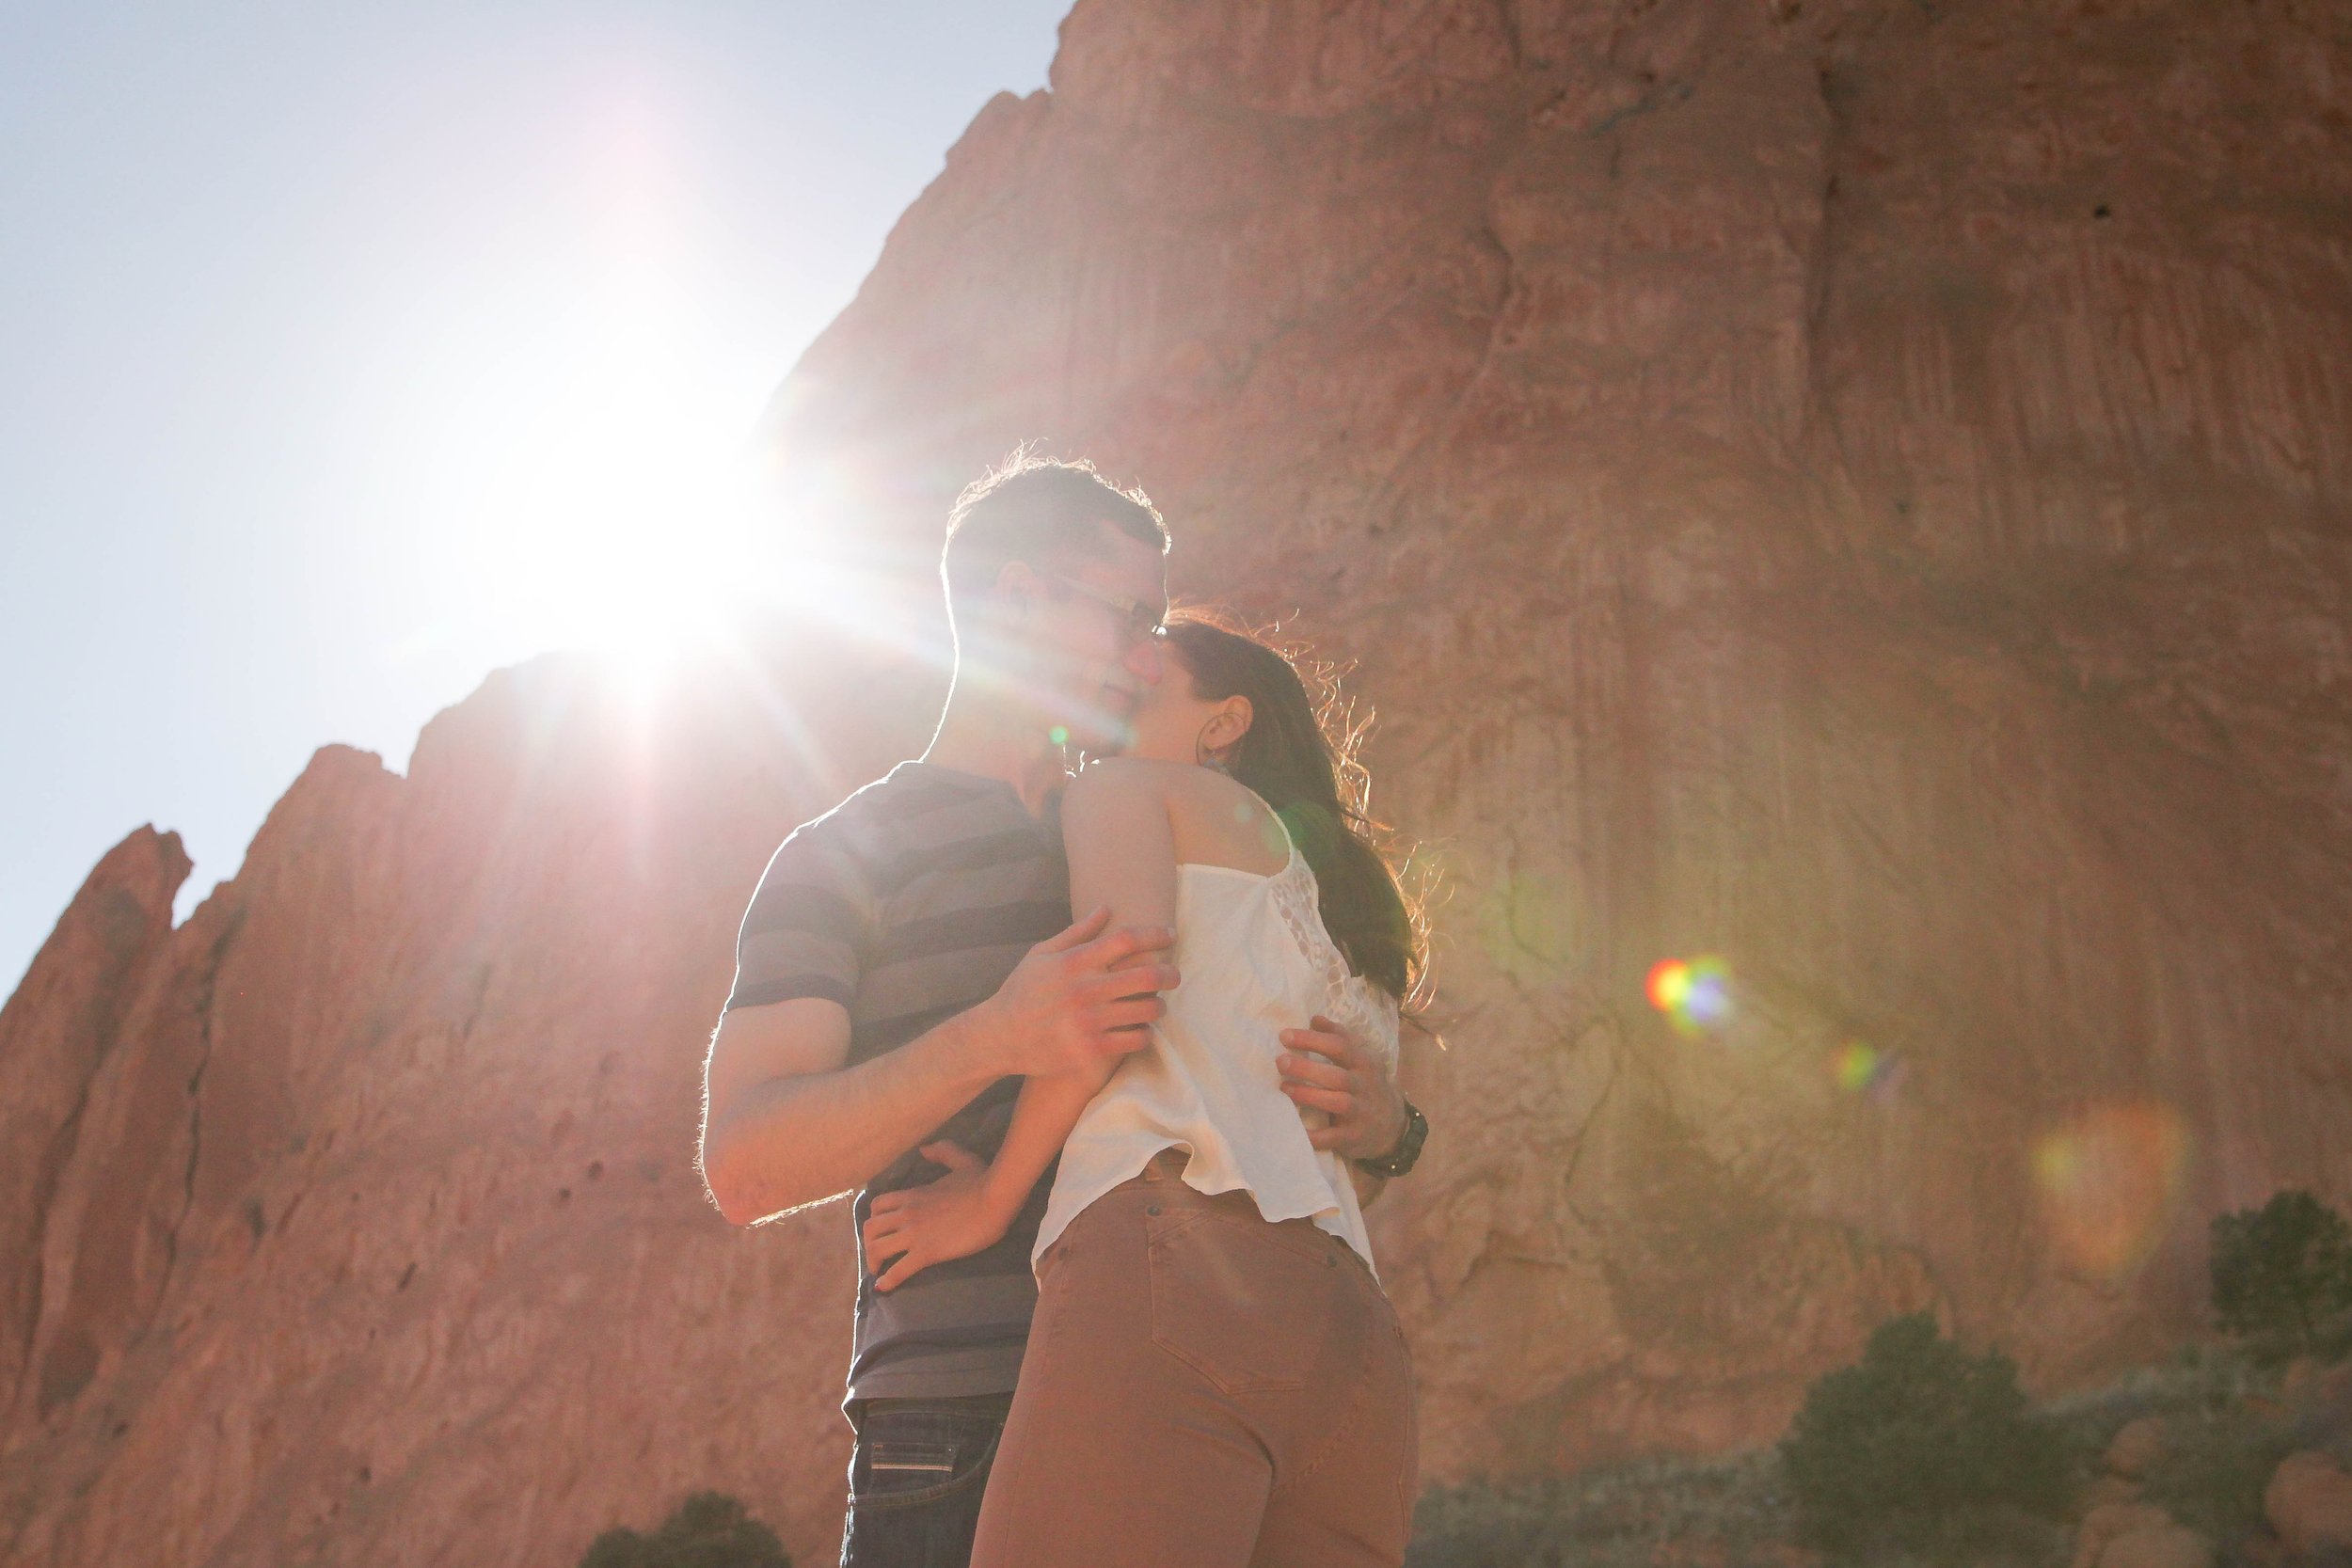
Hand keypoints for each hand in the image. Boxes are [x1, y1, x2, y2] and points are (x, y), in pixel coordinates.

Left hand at [861, 1142, 1016, 1291]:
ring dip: (873, 1262)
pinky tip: (884, 1289)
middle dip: (869, 1243)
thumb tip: (924, 1148)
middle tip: (877, 1254)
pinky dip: (887, 1281)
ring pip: (877, 1249)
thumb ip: (942, 1152)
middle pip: (870, 1228)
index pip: (878, 1206)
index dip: (875, 1218)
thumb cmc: (981, 1180)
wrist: (994, 1200)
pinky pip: (898, 1270)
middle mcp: (906, 1213)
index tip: (882, 1229)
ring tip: (878, 1273)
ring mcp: (914, 1234)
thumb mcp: (960, 1159)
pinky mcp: (926, 1252)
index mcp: (912, 1194)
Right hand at [971, 906, 1177, 1078]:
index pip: (1126, 939)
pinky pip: (1135, 1040)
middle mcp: (1084, 990)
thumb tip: (1106, 908)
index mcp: (1074, 962)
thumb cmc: (1022, 991)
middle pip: (1147, 975)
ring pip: (1147, 1010)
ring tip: (1157, 1005)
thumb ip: (1077, 932)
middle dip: (1170, 973)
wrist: (1000, 1036)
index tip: (1170, 935)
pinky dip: (1145, 1033)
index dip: (1156, 934)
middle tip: (1174, 975)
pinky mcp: (1090, 1050)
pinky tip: (1141, 1029)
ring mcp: (1088, 1022)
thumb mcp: (1042, 954)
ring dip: (1159, 1006)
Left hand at [1278, 1015, 1405, 1160]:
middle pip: (1337, 1075)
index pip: (1340, 1046)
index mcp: (1365, 1062)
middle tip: (1280, 1062)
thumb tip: (1314, 1018)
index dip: (1312, 1040)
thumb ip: (1340, 1036)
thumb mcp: (1361, 1057)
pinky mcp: (1352, 1136)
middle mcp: (1364, 1086)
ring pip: (1336, 1102)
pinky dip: (1313, 1135)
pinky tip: (1295, 1127)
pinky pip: (1331, 1137)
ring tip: (1284, 1088)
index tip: (1284, 1036)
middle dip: (1307, 1068)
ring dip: (1308, 1096)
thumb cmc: (1367, 1083)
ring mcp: (1360, 1112)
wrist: (1392, 1126)